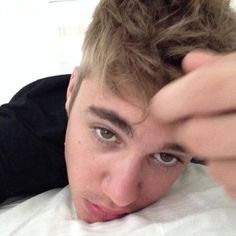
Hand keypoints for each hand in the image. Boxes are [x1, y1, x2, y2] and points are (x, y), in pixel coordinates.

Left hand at [151, 50, 235, 197]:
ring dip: (214, 157)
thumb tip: (189, 62)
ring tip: (230, 143)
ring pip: (218, 170)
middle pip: (200, 136)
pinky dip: (232, 177)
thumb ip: (226, 66)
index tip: (160, 106)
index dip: (174, 99)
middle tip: (199, 124)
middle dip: (190, 131)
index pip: (208, 88)